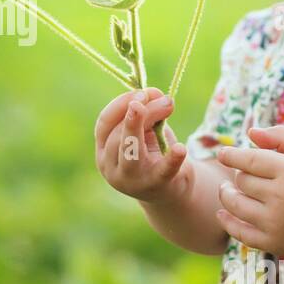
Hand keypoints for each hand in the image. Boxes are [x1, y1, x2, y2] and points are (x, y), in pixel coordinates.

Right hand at [94, 87, 190, 202]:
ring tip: (168, 106)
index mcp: (103, 149)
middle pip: (118, 133)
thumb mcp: (147, 131)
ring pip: (131, 149)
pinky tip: (180, 148)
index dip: (122, 104)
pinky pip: (162, 171)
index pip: (105, 123)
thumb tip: (154, 93)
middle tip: (164, 99)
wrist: (169, 191)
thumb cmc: (153, 155)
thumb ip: (147, 112)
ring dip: (149, 121)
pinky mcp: (155, 186)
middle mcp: (110, 166)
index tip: (143, 92)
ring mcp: (130, 180)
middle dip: (140, 111)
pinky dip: (171, 159)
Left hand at [214, 125, 283, 256]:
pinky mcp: (275, 242)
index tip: (223, 153)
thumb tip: (251, 132)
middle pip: (242, 181)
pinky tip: (222, 212)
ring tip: (228, 188)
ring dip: (227, 194)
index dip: (231, 155)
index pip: (250, 160)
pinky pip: (240, 232)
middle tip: (244, 174)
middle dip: (239, 174)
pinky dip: (227, 222)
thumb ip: (283, 137)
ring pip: (235, 204)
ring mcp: (278, 223)